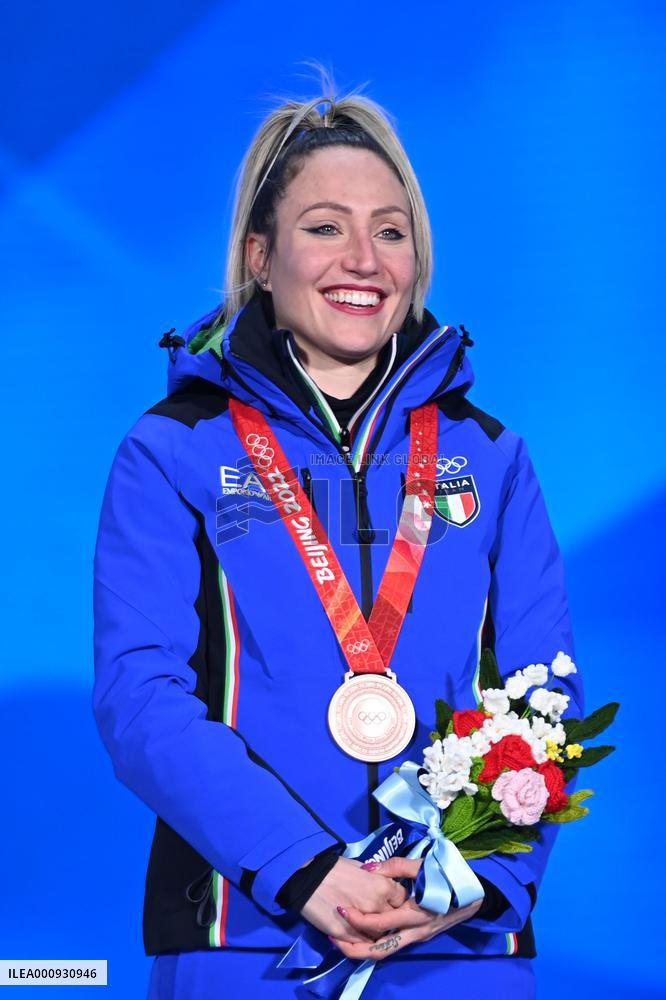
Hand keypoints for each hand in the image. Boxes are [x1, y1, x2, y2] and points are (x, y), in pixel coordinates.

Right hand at [300, 856, 407, 944]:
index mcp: (382, 886)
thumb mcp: (361, 867)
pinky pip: (363, 944)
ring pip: (379, 934)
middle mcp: (377, 906)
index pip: (401, 898)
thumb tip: (381, 885)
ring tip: (367, 924)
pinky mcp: (346, 935)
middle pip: (392, 919)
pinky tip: (357, 932)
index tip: (389, 899)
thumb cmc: (334, 868)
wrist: (308, 879)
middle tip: (379, 913)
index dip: (396, 899)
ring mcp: (362, 922)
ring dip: (376, 931)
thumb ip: (375, 879)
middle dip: (388, 917)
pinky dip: (362, 940)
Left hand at [329, 857, 483, 959]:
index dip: (358, 918)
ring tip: (341, 941)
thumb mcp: (423, 865)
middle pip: (379, 950)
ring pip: (386, 952)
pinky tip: (361, 935)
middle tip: (333, 939)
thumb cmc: (448, 876)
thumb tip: (369, 869)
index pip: (379, 923)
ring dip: (362, 950)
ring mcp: (417, 937)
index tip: (341, 908)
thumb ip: (395, 866)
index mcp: (415, 914)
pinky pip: (393, 945)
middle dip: (354, 949)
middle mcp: (414, 932)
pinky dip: (375, 944)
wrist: (475, 896)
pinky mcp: (418, 937)